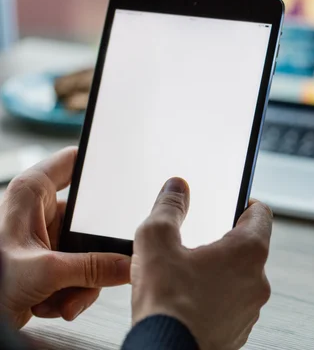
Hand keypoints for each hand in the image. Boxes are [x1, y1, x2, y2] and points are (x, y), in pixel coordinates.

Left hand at [0, 147, 130, 327]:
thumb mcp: (45, 272)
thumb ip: (93, 268)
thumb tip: (129, 265)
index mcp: (31, 194)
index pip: (73, 162)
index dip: (99, 165)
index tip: (126, 175)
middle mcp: (38, 213)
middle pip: (90, 220)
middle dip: (95, 253)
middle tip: (98, 267)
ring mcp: (45, 239)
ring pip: (88, 251)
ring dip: (83, 281)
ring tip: (66, 298)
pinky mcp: (48, 264)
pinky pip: (79, 272)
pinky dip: (73, 292)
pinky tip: (58, 304)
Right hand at [131, 178, 272, 349]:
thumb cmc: (166, 305)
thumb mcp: (156, 242)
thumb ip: (168, 208)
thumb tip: (176, 188)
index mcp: (248, 253)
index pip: (261, 214)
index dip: (246, 203)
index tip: (234, 202)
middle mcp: (257, 281)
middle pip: (249, 247)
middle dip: (224, 241)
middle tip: (197, 242)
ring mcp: (250, 309)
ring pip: (240, 278)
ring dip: (220, 272)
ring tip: (188, 275)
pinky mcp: (238, 330)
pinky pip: (232, 303)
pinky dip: (217, 297)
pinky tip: (190, 301)